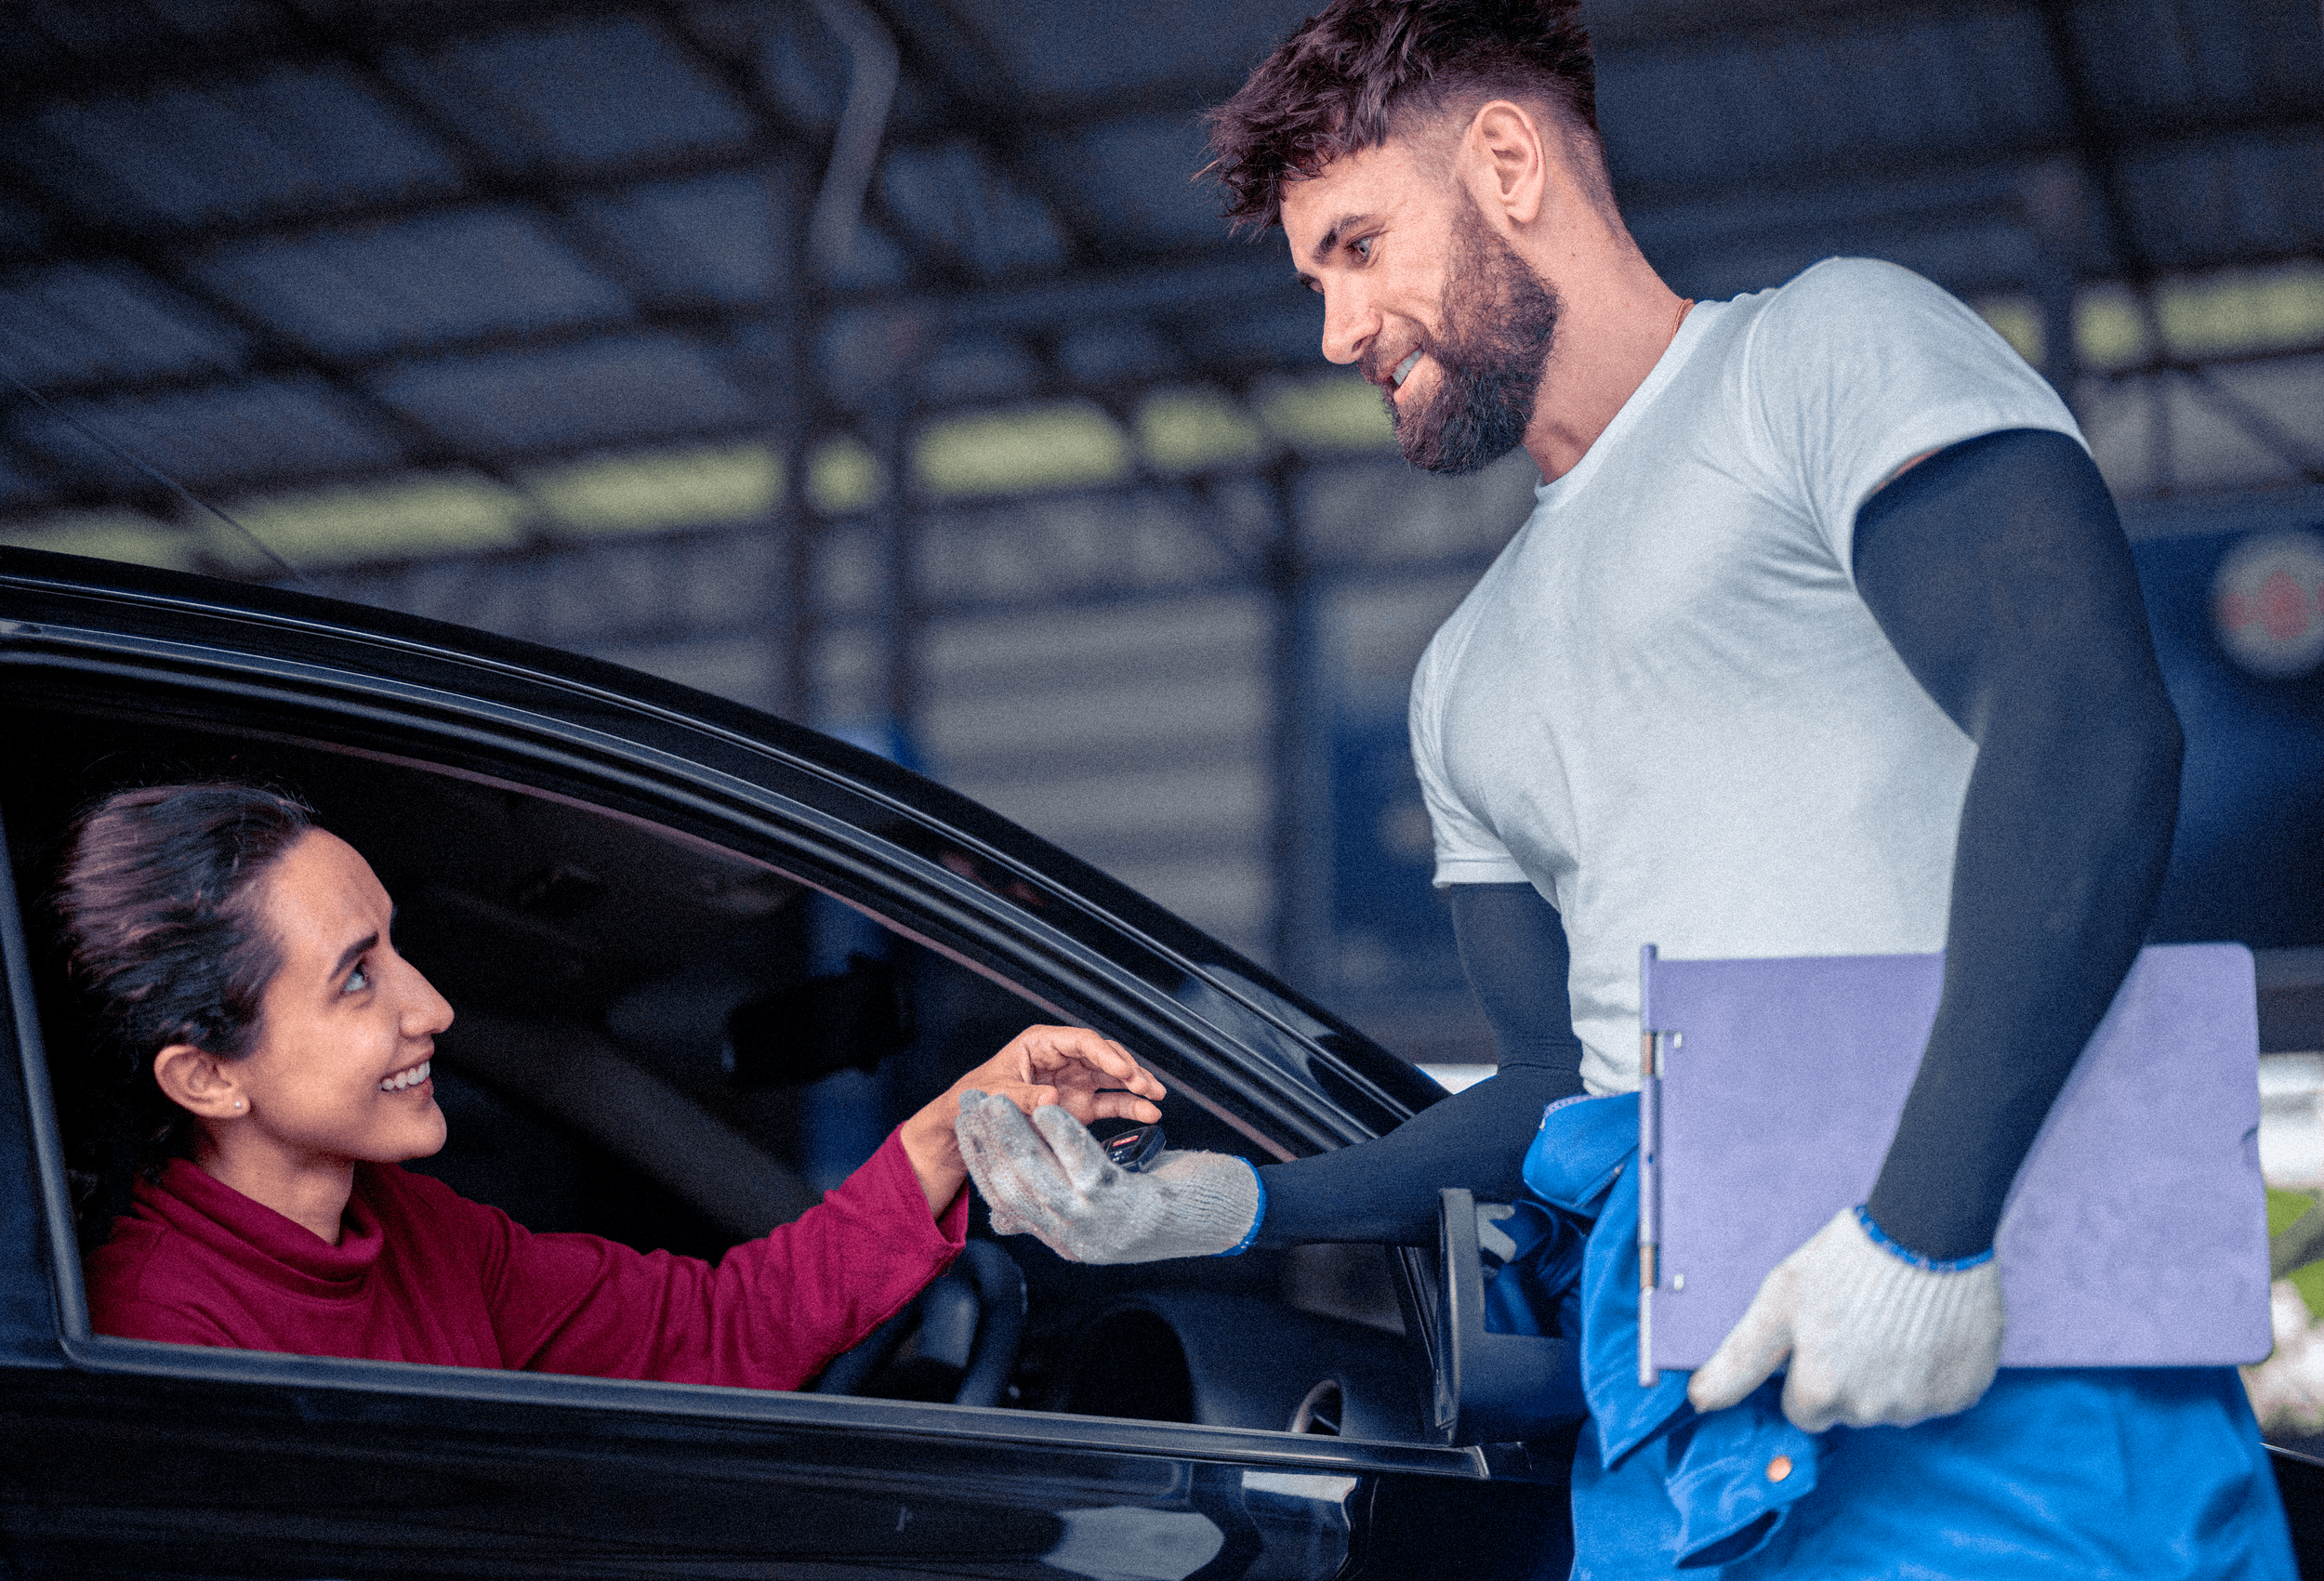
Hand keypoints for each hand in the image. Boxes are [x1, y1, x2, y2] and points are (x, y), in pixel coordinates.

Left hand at [898, 1026, 1165, 1215]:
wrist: (968, 1126)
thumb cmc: (978, 1100)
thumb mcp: (997, 1096)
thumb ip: (1024, 1097)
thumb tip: (1053, 1099)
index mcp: (1041, 1044)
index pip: (1082, 1041)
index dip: (1106, 1054)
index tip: (1124, 1071)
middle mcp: (1063, 1059)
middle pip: (1104, 1056)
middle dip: (1128, 1069)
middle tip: (1146, 1085)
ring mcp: (1074, 1082)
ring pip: (1113, 1078)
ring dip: (1137, 1085)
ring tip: (1157, 1097)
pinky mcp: (1080, 1106)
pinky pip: (1110, 1103)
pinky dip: (1130, 1107)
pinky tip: (1149, 1113)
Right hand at [953, 1093, 1259, 1263]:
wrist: (1214, 1219)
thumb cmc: (1160, 1207)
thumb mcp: (1097, 1214)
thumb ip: (1051, 1213)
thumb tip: (1003, 1217)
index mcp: (1063, 1238)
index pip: (1005, 1199)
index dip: (980, 1160)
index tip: (965, 1125)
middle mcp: (1073, 1237)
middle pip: (1013, 1186)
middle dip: (985, 1141)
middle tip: (971, 1103)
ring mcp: (1095, 1222)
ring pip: (1040, 1175)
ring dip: (1013, 1133)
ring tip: (998, 1101)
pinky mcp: (1121, 1202)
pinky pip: (1083, 1164)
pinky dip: (1063, 1134)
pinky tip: (1049, 1109)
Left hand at [1687, 1205, 2002, 1431]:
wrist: (1927, 1232)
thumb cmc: (1845, 1261)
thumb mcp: (1779, 1300)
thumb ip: (1739, 1359)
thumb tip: (1700, 1400)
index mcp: (1820, 1392)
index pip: (1802, 1410)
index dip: (1806, 1372)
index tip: (1820, 1337)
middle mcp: (1870, 1410)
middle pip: (1848, 1411)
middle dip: (1847, 1377)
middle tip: (1858, 1324)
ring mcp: (1920, 1405)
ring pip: (1894, 1406)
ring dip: (1891, 1375)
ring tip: (1894, 1322)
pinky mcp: (1962, 1393)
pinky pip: (1938, 1396)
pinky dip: (1933, 1371)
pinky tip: (1927, 1331)